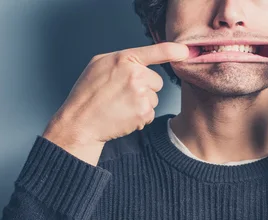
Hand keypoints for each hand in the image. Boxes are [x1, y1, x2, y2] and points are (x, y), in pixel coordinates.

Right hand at [43, 42, 189, 165]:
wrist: (81, 122)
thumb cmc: (87, 94)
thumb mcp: (99, 65)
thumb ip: (122, 60)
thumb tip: (140, 62)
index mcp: (124, 59)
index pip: (156, 52)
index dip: (174, 50)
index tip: (186, 51)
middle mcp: (135, 74)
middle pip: (156, 81)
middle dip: (145, 89)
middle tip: (123, 95)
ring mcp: (140, 94)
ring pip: (154, 98)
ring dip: (142, 104)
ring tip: (121, 106)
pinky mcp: (143, 112)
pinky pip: (151, 113)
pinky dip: (140, 117)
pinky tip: (124, 116)